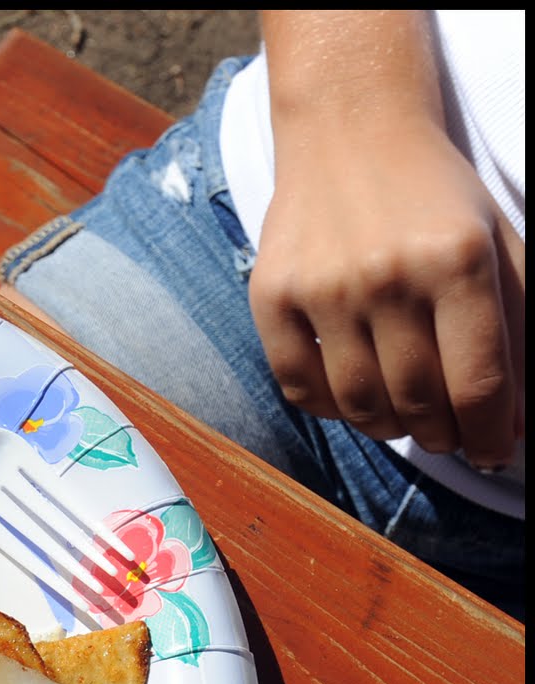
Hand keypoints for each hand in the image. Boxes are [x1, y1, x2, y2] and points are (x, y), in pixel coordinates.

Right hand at [250, 12, 525, 472]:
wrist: (350, 133)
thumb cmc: (434, 197)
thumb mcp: (497, 245)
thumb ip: (518, 327)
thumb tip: (518, 421)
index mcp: (456, 258)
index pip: (479, 381)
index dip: (492, 432)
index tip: (494, 451)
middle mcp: (387, 274)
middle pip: (419, 401)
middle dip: (444, 434)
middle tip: (451, 434)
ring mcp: (323, 288)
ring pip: (359, 403)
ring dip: (388, 427)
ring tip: (404, 417)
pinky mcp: (272, 296)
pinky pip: (300, 386)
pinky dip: (331, 408)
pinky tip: (353, 396)